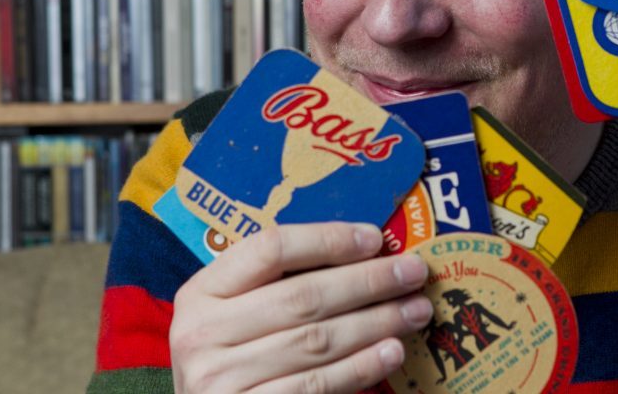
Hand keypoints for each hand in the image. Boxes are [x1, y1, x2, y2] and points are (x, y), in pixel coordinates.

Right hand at [170, 222, 432, 392]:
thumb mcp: (238, 310)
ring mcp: (221, 381)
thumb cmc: (235, 354)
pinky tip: (392, 351)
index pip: (270, 248)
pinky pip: (317, 386)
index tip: (375, 238)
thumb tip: (367, 251)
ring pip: (317, 341)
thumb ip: (282, 282)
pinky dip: (361, 366)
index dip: (327, 239)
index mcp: (202, 292)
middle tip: (414, 272)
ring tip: (416, 310)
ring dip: (377, 322)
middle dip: (369, 282)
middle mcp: (203, 334)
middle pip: (303, 296)